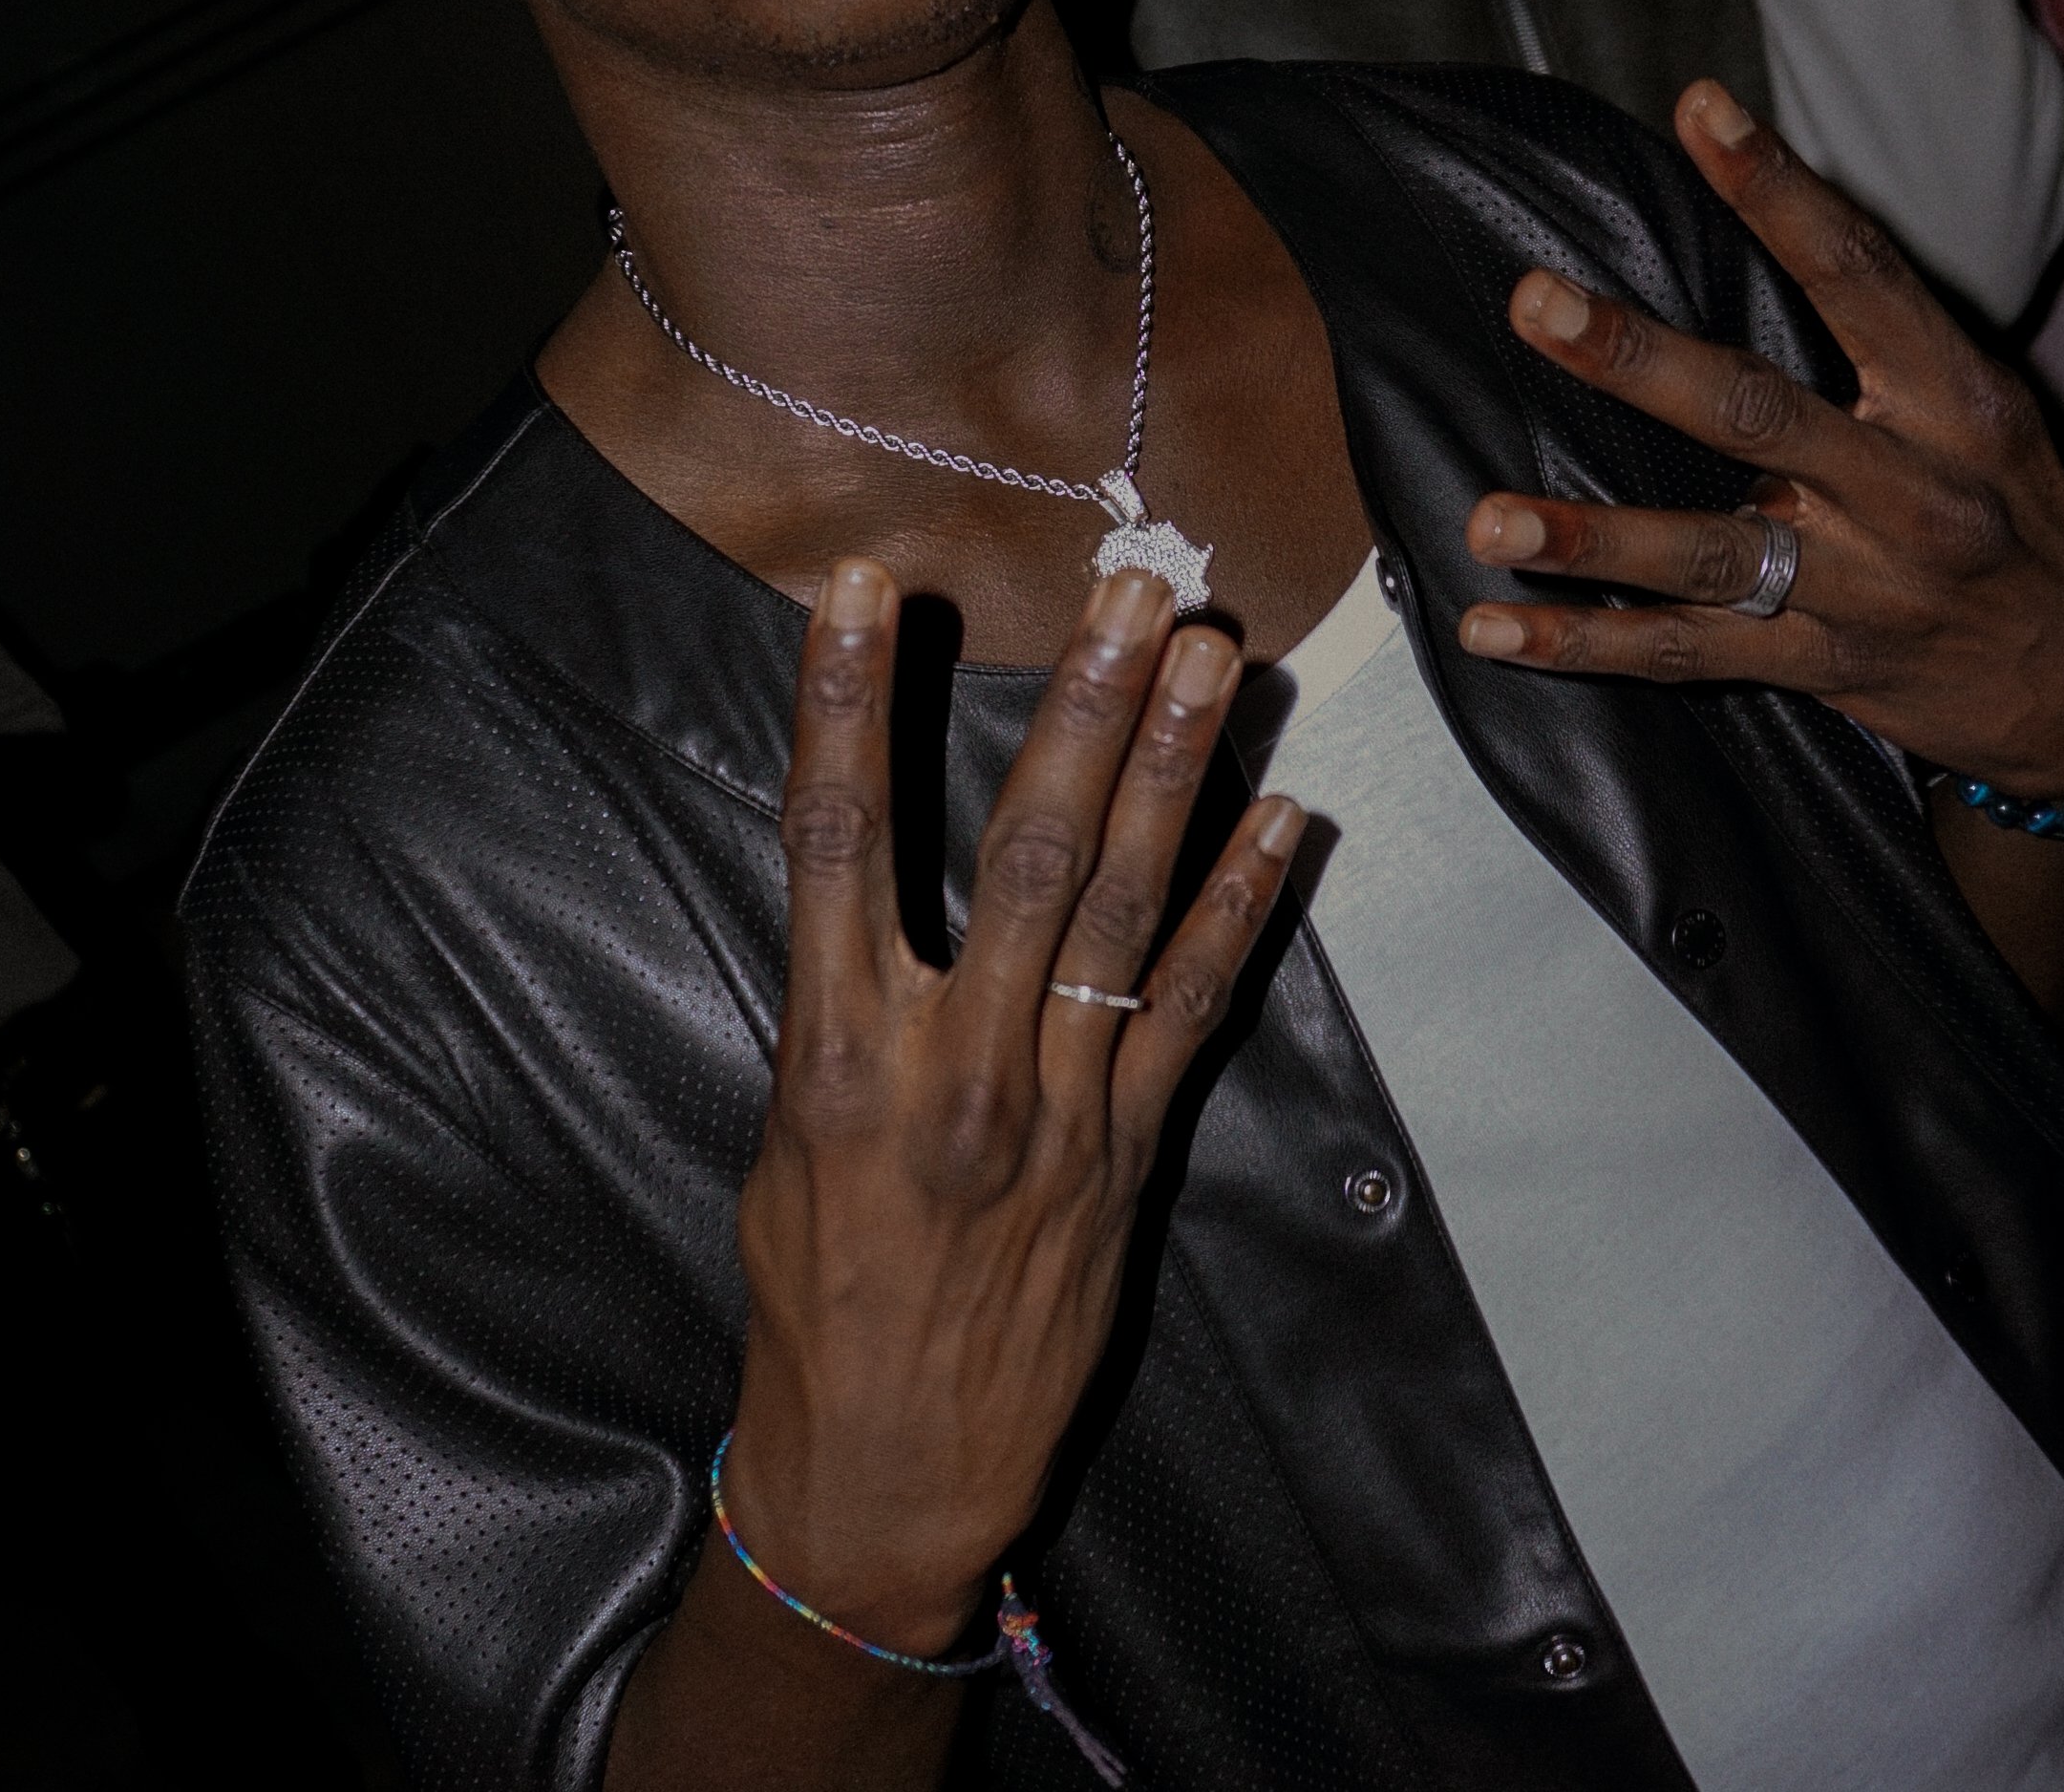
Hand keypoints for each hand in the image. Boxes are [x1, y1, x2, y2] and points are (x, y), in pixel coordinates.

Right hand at [724, 560, 1303, 1653]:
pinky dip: (1240, 906)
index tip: (867, 588)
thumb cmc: (812, 1304)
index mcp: (837, 1054)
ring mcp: (1059, 1109)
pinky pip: (1192, 1007)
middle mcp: (954, 1066)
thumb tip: (862, 886)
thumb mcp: (780, 1145)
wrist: (890, 1476)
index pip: (834, 842)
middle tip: (1132, 588)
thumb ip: (833, 1009)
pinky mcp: (1131, 1153)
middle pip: (1027, 852)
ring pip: (1124, 911)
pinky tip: (1283, 816)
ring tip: (1213, 655)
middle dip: (1085, 710)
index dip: (847, 706)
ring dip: (1177, 774)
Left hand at [1458, 81, 2063, 797]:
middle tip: (1536, 302)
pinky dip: (1585, 646)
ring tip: (1490, 519)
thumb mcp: (1984, 414)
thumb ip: (1884, 339)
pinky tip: (1496, 627)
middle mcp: (1909, 491)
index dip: (1778, 188)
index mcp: (1956, 401)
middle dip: (1636, 359)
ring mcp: (1864, 589)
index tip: (1702, 111)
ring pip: (1709, 554)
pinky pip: (1686, 653)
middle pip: (1755, 412)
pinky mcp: (1822, 667)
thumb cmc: (2015, 520)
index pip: (1857, 273)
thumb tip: (1769, 216)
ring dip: (1592, 539)